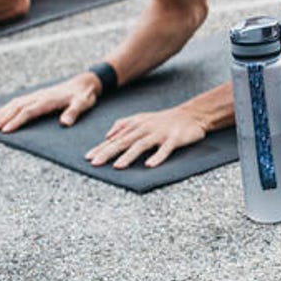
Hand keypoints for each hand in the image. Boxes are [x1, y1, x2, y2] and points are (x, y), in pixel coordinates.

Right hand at [0, 72, 99, 131]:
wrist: (85, 82)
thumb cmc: (84, 95)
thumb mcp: (83, 104)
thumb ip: (73, 112)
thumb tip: (64, 123)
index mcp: (48, 100)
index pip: (28, 111)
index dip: (16, 121)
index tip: (5, 130)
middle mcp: (40, 96)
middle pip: (18, 107)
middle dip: (4, 118)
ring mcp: (38, 95)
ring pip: (16, 103)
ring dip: (3, 112)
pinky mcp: (38, 95)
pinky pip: (20, 100)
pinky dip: (8, 106)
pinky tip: (0, 112)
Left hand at [84, 106, 205, 168]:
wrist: (192, 114)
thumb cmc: (164, 120)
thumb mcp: (142, 119)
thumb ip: (123, 125)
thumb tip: (107, 135)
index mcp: (136, 125)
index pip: (115, 138)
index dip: (101, 148)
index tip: (88, 158)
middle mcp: (145, 129)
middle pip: (124, 141)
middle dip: (109, 152)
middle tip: (96, 163)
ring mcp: (160, 133)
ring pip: (142, 145)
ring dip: (129, 156)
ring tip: (118, 166)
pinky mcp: (175, 138)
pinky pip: (165, 149)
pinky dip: (157, 156)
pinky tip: (149, 165)